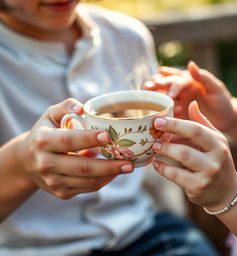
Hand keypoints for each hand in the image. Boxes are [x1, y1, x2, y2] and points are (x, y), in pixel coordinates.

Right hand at [18, 98, 133, 198]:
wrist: (27, 161)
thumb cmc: (45, 133)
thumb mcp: (50, 115)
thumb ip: (66, 107)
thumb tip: (82, 108)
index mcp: (43, 141)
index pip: (69, 141)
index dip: (89, 139)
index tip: (109, 136)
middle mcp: (46, 164)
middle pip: (82, 167)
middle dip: (109, 166)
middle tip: (129, 163)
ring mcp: (53, 181)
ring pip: (87, 181)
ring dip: (110, 175)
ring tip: (127, 166)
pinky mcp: (61, 192)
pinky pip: (87, 188)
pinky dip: (103, 181)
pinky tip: (113, 172)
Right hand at [144, 61, 235, 131]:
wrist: (226, 120)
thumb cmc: (222, 101)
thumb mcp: (216, 88)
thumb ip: (203, 77)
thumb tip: (190, 64)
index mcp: (189, 82)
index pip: (178, 80)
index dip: (172, 85)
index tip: (171, 94)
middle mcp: (181, 90)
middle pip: (165, 85)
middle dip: (156, 85)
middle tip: (147, 87)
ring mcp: (177, 101)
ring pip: (162, 96)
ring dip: (154, 95)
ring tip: (145, 95)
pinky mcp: (175, 113)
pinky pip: (165, 111)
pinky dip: (160, 111)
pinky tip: (157, 113)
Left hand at [152, 101, 236, 209]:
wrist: (226, 191)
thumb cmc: (216, 161)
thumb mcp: (214, 141)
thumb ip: (202, 123)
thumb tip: (192, 103)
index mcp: (218, 142)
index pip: (195, 130)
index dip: (175, 125)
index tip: (157, 121)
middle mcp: (216, 158)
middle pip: (187, 145)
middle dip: (167, 140)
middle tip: (153, 138)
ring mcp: (208, 174)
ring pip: (182, 158)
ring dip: (165, 152)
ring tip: (154, 148)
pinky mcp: (199, 187)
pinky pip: (176, 176)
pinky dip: (163, 169)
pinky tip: (156, 164)